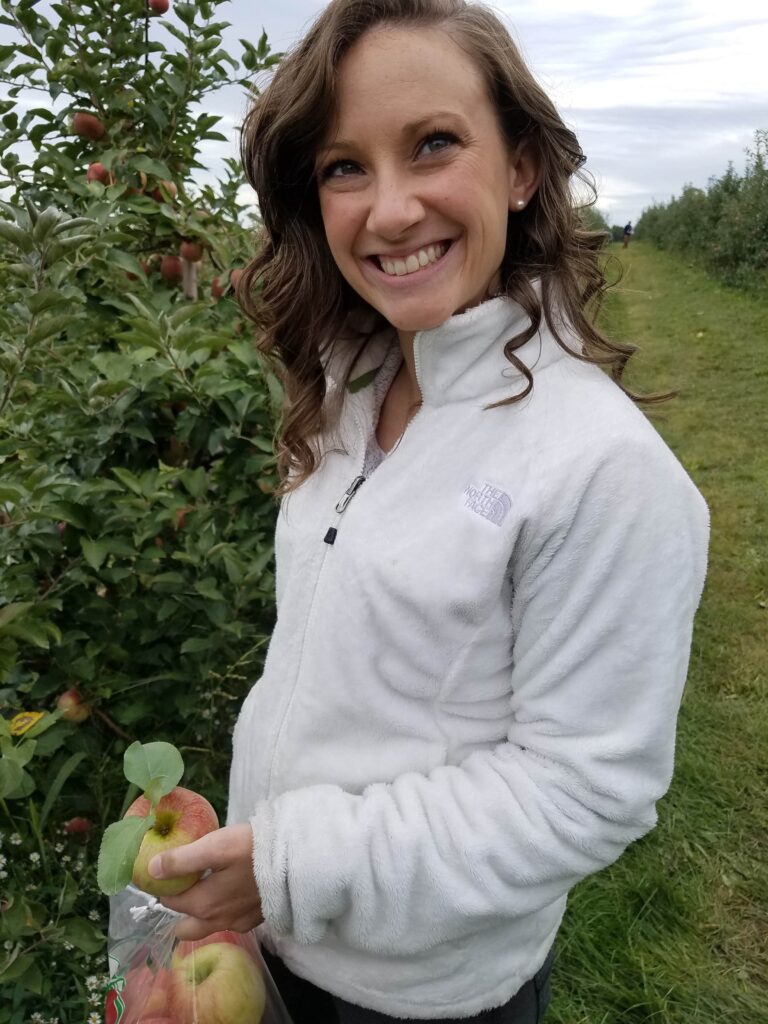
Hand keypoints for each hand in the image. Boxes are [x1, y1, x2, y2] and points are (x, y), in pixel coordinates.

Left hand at [148, 822, 263, 939]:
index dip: (163, 886)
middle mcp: (218, 921)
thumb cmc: (253, 849)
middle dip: (179, 909)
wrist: (296, 859)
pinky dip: (224, 909)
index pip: (170, 901)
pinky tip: (231, 890)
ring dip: (202, 911)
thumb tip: (151, 870)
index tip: (163, 870)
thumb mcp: (215, 846)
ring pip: (209, 925)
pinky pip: (231, 920)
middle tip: (184, 882)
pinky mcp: (257, 918)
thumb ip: (181, 860)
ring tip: (206, 885)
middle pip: (186, 927)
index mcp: (203, 905)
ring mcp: (240, 922)